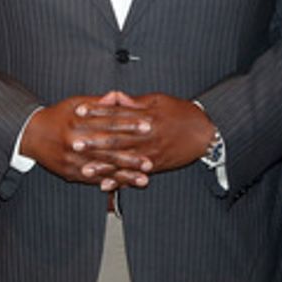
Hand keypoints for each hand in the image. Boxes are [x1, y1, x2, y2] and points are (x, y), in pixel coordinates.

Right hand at [20, 94, 154, 187]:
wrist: (30, 134)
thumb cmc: (56, 117)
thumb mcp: (74, 103)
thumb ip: (96, 103)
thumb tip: (115, 97)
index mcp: (79, 121)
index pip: (109, 122)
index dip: (129, 124)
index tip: (147, 125)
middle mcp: (75, 141)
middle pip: (108, 147)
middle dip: (132, 154)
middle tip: (150, 158)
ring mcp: (73, 159)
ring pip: (103, 167)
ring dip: (125, 174)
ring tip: (144, 177)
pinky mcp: (70, 172)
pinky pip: (92, 179)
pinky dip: (109, 183)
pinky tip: (124, 186)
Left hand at [75, 92, 217, 179]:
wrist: (206, 133)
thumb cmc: (182, 113)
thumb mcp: (158, 100)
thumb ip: (135, 102)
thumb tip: (115, 96)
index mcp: (145, 117)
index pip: (116, 113)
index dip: (96, 112)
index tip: (79, 111)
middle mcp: (146, 136)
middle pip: (116, 139)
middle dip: (94, 142)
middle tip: (75, 143)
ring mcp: (150, 153)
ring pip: (122, 161)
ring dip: (103, 166)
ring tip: (85, 169)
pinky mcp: (154, 166)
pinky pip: (134, 175)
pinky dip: (119, 181)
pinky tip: (105, 185)